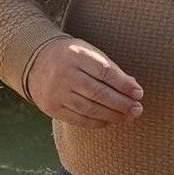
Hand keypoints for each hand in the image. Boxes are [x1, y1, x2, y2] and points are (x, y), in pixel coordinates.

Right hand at [28, 36, 144, 127]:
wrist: (35, 60)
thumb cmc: (70, 56)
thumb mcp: (87, 52)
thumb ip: (109, 68)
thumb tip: (133, 88)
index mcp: (76, 55)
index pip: (105, 72)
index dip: (124, 85)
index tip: (138, 93)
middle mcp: (64, 73)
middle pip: (99, 93)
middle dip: (122, 103)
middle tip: (137, 109)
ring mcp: (56, 92)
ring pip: (90, 109)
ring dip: (112, 115)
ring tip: (127, 117)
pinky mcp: (52, 107)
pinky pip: (78, 119)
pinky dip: (97, 122)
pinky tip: (109, 121)